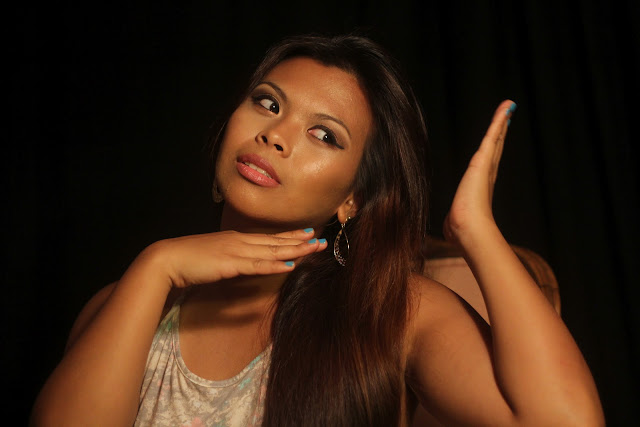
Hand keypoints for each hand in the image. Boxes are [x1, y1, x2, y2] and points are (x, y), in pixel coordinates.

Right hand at [141, 229, 326, 288]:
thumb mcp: (214, 258)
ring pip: (272, 251)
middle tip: (321, 240)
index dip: (289, 236)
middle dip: (301, 241)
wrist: (167, 260)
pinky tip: (291, 264)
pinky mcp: (230, 264)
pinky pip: (258, 265)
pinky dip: (275, 264)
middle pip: (276, 242)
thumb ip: (230, 260)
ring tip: (314, 248)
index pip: (268, 238)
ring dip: (296, 250)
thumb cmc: (187, 260)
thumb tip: (241, 264)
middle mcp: (240, 242)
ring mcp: (236, 251)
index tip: (307, 234)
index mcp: (236, 240)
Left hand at [443, 100, 516, 245]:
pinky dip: (499, 121)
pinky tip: (505, 109)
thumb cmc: (461, 229)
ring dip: (501, 122)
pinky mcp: (483, 160)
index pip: (488, 164)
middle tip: (507, 117)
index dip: (494, 151)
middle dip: (500, 132)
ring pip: (495, 139)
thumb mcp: (456, 222)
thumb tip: (449, 233)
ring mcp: (487, 167)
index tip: (497, 141)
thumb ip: (454, 222)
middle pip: (495, 148)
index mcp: (480, 187)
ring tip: (507, 107)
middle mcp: (487, 175)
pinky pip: (492, 136)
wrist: (467, 227)